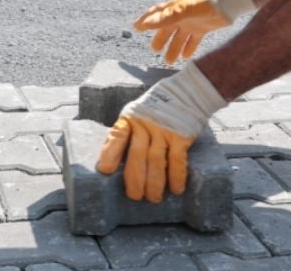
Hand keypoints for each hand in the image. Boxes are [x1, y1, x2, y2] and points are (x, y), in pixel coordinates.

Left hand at [96, 63, 227, 201]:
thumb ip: (128, 134)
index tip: (105, 171)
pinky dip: (176, 176)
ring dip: (155, 183)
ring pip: (156, 161)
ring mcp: (164, 130)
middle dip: (135, 179)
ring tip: (154, 198)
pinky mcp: (181, 136)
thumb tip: (117, 165)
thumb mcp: (136, 115)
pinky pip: (178, 159)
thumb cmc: (155, 110)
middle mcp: (145, 124)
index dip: (110, 154)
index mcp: (129, 119)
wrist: (185, 93)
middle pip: (137, 155)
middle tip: (135, 196)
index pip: (117, 136)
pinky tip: (176, 189)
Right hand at [134, 0, 255, 62]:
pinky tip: (185, 57)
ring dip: (173, 48)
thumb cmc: (203, 2)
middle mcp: (180, 15)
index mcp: (174, 8)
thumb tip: (145, 24)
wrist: (227, 2)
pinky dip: (188, 48)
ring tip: (168, 61)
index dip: (146, 21)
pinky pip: (193, 40)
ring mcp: (191, 22)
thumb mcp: (183, 10)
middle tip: (155, 50)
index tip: (137, 28)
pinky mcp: (202, 28)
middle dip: (160, 39)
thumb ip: (165, 18)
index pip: (156, 14)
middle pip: (166, 29)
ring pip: (179, 38)